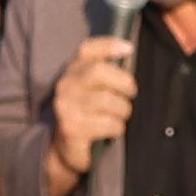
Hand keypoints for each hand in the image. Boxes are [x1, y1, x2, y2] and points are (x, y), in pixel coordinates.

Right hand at [44, 26, 142, 195]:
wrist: (64, 150)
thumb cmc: (87, 114)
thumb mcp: (92, 89)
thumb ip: (106, 73)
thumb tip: (129, 54)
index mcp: (71, 71)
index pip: (87, 50)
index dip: (109, 45)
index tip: (129, 49)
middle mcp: (65, 85)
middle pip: (98, 71)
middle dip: (123, 82)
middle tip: (131, 93)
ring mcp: (66, 107)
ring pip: (108, 100)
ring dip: (123, 110)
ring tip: (119, 116)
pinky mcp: (72, 128)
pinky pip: (108, 123)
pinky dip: (117, 128)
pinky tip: (111, 131)